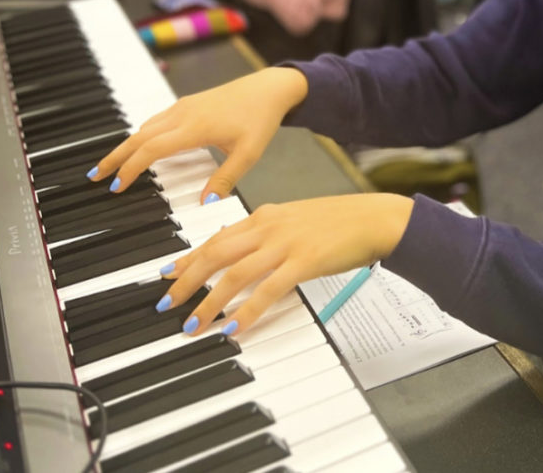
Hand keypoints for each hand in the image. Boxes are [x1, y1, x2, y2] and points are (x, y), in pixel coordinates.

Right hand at [90, 67, 308, 201]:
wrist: (270, 87)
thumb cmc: (260, 119)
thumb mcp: (248, 153)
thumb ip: (226, 179)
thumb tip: (206, 205)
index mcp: (194, 127)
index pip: (151, 150)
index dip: (131, 168)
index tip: (117, 186)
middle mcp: (183, 114)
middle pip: (139, 136)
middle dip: (115, 157)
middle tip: (95, 176)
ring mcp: (184, 106)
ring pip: (146, 126)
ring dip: (127, 145)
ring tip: (112, 164)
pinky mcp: (188, 103)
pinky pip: (157, 120)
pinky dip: (142, 134)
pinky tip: (140, 145)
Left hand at [158, 193, 413, 335]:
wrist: (374, 218)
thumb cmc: (341, 221)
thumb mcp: (297, 220)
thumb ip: (270, 234)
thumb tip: (246, 253)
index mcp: (266, 215)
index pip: (218, 236)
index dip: (189, 257)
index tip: (168, 273)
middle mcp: (269, 226)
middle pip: (216, 253)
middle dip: (187, 279)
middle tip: (168, 302)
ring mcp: (285, 244)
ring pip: (234, 273)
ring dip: (208, 301)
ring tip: (192, 324)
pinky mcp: (303, 262)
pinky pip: (266, 291)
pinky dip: (246, 311)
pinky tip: (232, 327)